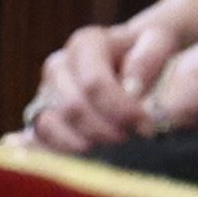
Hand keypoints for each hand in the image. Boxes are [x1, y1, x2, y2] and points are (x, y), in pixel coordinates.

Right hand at [15, 16, 157, 155]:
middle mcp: (60, 65)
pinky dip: (54, 151)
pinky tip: (79, 157)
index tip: (146, 126)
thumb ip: (149, 57)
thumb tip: (132, 89)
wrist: (135, 57)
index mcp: (86, 45)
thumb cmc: (149, 50)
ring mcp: (46, 91)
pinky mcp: (42, 115)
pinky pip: (38, 137)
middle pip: (71, 107)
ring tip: (113, 152)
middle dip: (105, 130)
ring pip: (50, 124)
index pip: (93, 83)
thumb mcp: (159, 39)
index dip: (120, 109)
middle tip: (132, 143)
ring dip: (83, 144)